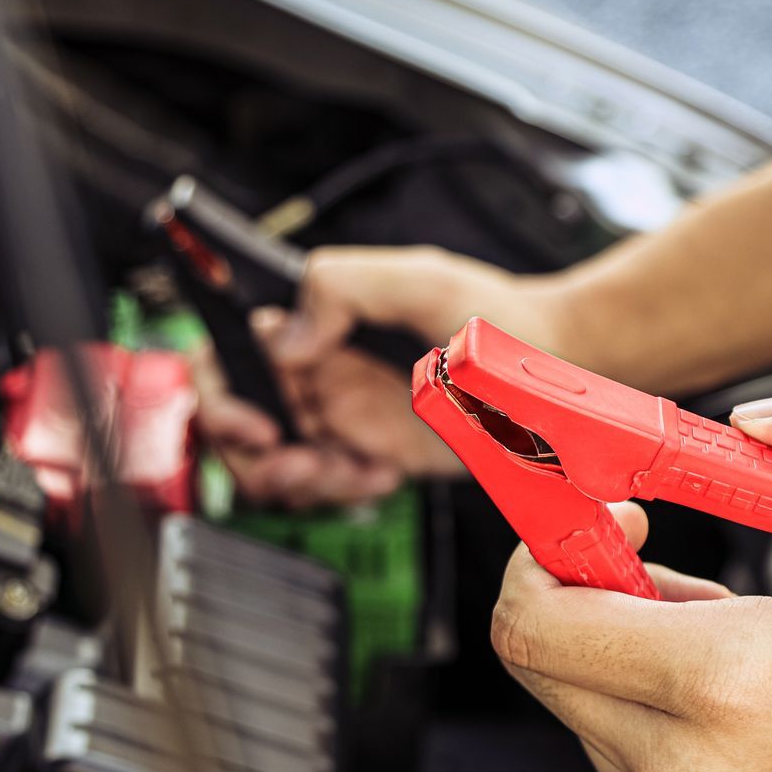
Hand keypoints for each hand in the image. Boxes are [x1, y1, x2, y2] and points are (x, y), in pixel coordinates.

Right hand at [198, 246, 574, 506]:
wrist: (550, 365)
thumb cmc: (494, 313)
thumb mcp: (420, 281)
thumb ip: (344, 286)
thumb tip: (285, 335)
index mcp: (313, 321)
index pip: (228, 352)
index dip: (222, 394)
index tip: (257, 424)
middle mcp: (316, 369)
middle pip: (239, 423)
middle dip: (256, 458)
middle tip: (303, 465)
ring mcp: (340, 414)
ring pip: (279, 465)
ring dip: (304, 481)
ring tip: (353, 470)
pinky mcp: (369, 452)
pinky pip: (330, 486)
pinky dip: (345, 490)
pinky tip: (384, 473)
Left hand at [489, 354, 771, 771]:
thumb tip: (760, 423)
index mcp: (731, 683)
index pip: (535, 621)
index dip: (549, 550)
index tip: (615, 518)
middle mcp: (689, 771)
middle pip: (539, 664)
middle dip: (582, 594)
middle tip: (660, 562)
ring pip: (578, 713)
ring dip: (621, 658)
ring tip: (727, 638)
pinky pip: (619, 765)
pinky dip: (648, 716)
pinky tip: (735, 699)